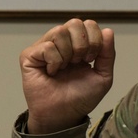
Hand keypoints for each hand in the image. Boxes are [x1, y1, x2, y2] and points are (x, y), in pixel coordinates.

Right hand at [21, 19, 114, 133]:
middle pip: (75, 23)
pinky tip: (52, 72)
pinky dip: (55, 61)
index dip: (95, 40)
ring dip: (68, 53)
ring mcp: (44, 47)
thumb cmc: (81, 97)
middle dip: (83, 44)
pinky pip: (47, 46)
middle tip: (79, 62)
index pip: (89, 24)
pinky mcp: (29, 55)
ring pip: (60, 31)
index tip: (91, 60)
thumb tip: (108, 31)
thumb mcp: (103, 76)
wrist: (64, 114)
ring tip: (65, 68)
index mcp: (79, 44)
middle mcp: (61, 42)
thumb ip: (108, 54)